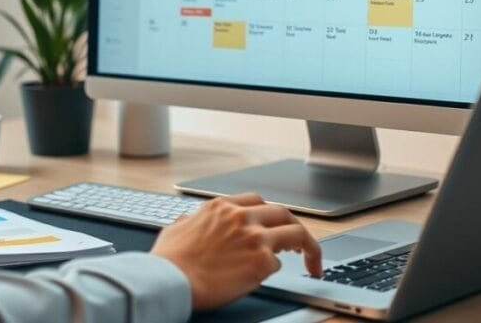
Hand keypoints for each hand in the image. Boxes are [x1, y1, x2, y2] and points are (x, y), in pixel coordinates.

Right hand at [151, 193, 321, 310]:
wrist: (170, 279)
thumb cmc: (169, 259)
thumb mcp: (177, 227)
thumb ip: (192, 220)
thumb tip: (192, 222)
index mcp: (221, 207)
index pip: (256, 201)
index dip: (267, 214)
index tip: (272, 224)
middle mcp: (241, 217)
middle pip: (283, 213)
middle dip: (294, 227)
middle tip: (300, 244)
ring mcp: (255, 238)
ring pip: (295, 234)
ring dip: (306, 248)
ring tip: (311, 263)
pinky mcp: (262, 261)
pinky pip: (279, 264)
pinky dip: (273, 271)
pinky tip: (265, 278)